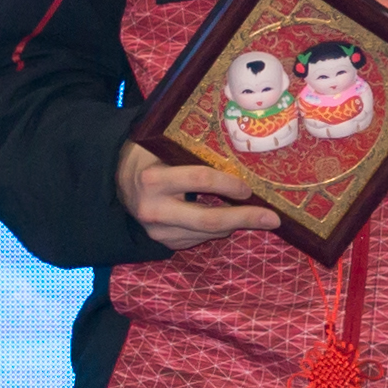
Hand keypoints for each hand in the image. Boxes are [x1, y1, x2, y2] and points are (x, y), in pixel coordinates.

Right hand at [115, 141, 281, 251]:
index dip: (227, 184)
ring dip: (234, 224)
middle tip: (272, 219)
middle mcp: (154, 210)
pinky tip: (229, 220)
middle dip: (244, 219)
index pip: (200, 180)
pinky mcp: (162, 242)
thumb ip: (188, 150)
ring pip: (206, 233)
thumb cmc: (146, 156)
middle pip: (208, 220)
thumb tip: (235, 150)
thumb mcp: (160, 145)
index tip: (248, 188)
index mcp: (154, 180)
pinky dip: (217, 229)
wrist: (115, 180)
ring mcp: (157, 231)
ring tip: (257, 217)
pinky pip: (198, 238)